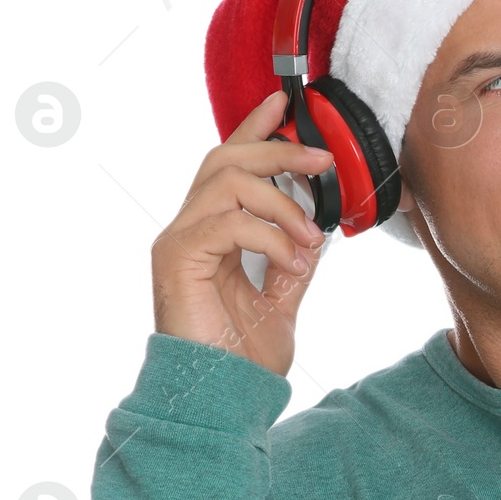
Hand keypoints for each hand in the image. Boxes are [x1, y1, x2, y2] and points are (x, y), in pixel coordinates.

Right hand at [151, 89, 334, 375]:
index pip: (230, 162)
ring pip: (227, 181)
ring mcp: (178, 241)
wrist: (224, 396)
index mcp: (212, 231)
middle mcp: (189, 227)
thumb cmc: (244, 356)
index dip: (255, 128)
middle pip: (226, 157)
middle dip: (278, 149)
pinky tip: (292, 262)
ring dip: (281, 202)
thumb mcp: (284, 298)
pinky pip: (226, 222)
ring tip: (310, 237)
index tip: (284, 102)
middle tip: (324, 161)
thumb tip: (318, 227)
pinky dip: (269, 235)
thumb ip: (294, 258)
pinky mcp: (176, 258)